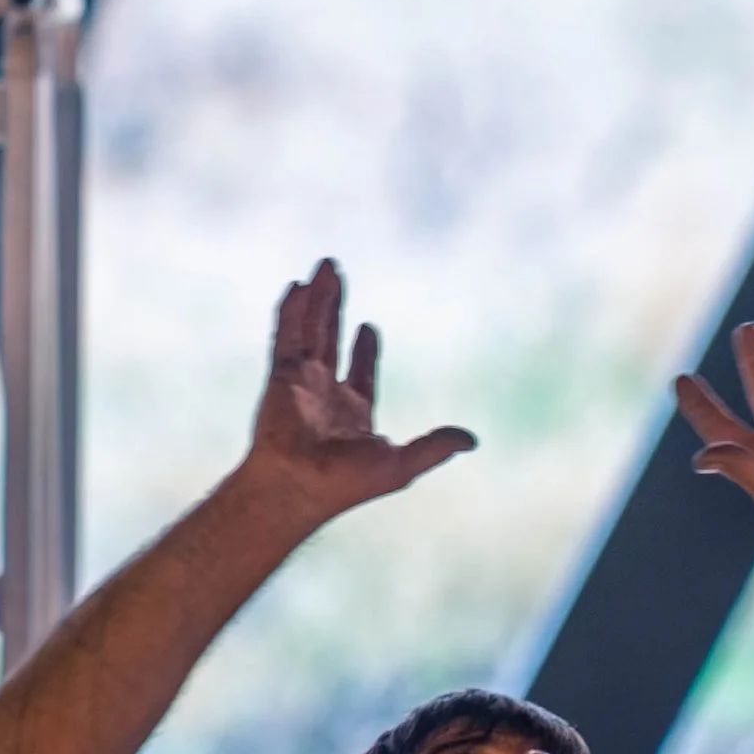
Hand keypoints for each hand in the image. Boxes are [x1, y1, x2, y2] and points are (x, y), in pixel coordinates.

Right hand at [244, 261, 475, 528]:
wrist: (297, 487)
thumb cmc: (345, 485)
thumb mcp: (400, 465)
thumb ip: (434, 447)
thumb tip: (472, 440)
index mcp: (352, 413)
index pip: (359, 373)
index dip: (365, 351)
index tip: (368, 327)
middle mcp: (324, 393)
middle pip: (331, 338)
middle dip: (334, 307)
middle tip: (336, 275)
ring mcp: (301, 381)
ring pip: (311, 328)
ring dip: (318, 298)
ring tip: (326, 266)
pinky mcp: (281, 375)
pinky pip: (287, 335)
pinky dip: (292, 311)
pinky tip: (298, 286)